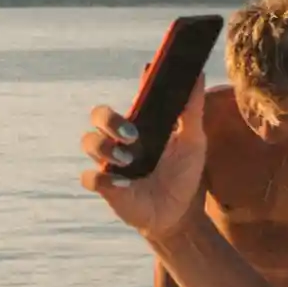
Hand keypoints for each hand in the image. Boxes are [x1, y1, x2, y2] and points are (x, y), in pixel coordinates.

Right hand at [81, 79, 208, 244]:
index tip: (149, 73)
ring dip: (105, 148)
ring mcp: (110, 162)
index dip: (136, 86)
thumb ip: (192, 109)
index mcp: (142, 124)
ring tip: (128, 160)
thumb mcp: (193, 142)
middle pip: (99, 115)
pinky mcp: (105, 186)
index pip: (132, 98)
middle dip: (110, 120)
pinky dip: (100, 178)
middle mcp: (121, 139)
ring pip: (89, 142)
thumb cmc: (183, 174)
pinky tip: (122, 184)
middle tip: (132, 134)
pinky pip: (89, 177)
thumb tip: (197, 74)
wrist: (179, 213)